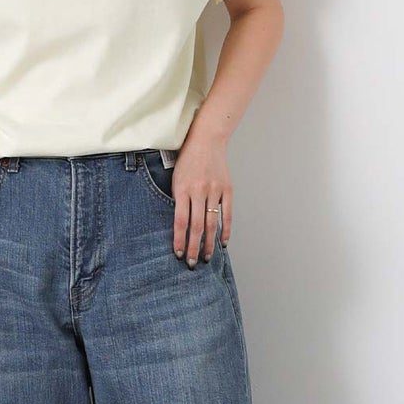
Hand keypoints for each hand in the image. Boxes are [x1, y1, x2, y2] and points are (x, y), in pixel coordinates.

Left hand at [171, 140, 231, 264]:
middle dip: (194, 247)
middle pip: (196, 226)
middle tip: (192, 263)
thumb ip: (178, 200)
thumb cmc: (187, 160)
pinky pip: (227, 214)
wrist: (206, 140)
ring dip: (209, 243)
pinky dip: (225, 230)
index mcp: (183, 189)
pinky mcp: (227, 189)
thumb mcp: (176, 178)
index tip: (179, 254)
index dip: (180, 240)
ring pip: (212, 223)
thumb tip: (179, 226)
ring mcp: (215, 190)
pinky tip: (222, 243)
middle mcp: (199, 191)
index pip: (181, 221)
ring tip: (206, 257)